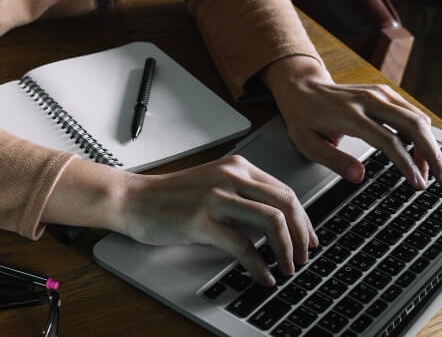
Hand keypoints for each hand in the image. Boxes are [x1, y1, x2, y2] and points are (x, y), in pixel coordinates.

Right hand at [115, 156, 316, 283]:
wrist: (132, 199)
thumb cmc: (170, 197)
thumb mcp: (213, 185)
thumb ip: (243, 195)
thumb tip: (277, 223)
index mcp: (236, 166)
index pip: (284, 190)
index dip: (303, 218)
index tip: (308, 238)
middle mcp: (230, 176)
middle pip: (286, 203)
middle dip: (302, 234)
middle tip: (305, 256)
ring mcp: (216, 196)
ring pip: (272, 221)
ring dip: (287, 250)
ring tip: (289, 267)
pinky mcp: (202, 220)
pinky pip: (243, 245)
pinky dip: (259, 265)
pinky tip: (264, 276)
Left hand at [262, 56, 441, 189]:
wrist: (302, 87)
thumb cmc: (304, 118)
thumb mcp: (307, 143)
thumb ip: (333, 160)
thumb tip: (359, 176)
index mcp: (350, 115)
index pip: (388, 141)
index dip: (407, 164)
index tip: (418, 183)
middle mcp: (368, 100)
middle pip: (413, 125)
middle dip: (432, 154)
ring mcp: (378, 93)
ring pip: (416, 117)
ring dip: (429, 144)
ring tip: (432, 170)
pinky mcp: (384, 92)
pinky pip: (411, 111)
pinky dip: (422, 132)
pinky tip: (422, 151)